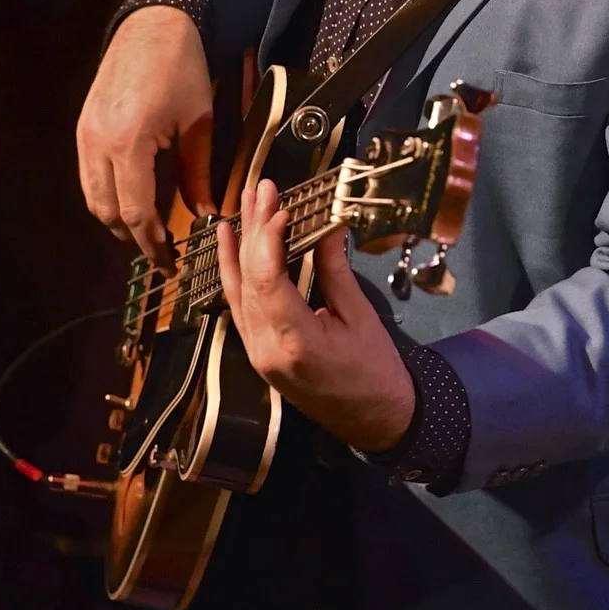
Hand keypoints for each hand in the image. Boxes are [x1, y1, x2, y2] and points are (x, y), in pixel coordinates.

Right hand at [77, 6, 216, 273]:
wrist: (153, 25)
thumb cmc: (182, 67)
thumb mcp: (199, 122)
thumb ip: (198, 171)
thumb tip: (205, 211)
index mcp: (130, 143)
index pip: (136, 213)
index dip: (154, 243)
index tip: (171, 261)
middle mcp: (99, 143)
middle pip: (109, 212)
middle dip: (134, 238)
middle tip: (162, 253)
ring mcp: (86, 135)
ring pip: (94, 197)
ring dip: (117, 220)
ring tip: (149, 232)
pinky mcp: (83, 127)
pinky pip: (90, 175)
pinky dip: (108, 195)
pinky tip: (133, 199)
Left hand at [217, 179, 415, 452]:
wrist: (375, 420)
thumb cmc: (376, 371)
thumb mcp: (360, 317)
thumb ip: (335, 271)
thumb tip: (327, 225)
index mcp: (296, 342)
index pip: (267, 280)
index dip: (268, 238)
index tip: (279, 204)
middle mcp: (266, 349)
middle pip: (248, 280)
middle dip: (253, 230)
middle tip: (260, 189)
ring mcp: (257, 353)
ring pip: (236, 292)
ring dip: (238, 246)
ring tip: (240, 207)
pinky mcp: (258, 352)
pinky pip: (240, 307)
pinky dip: (235, 273)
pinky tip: (232, 247)